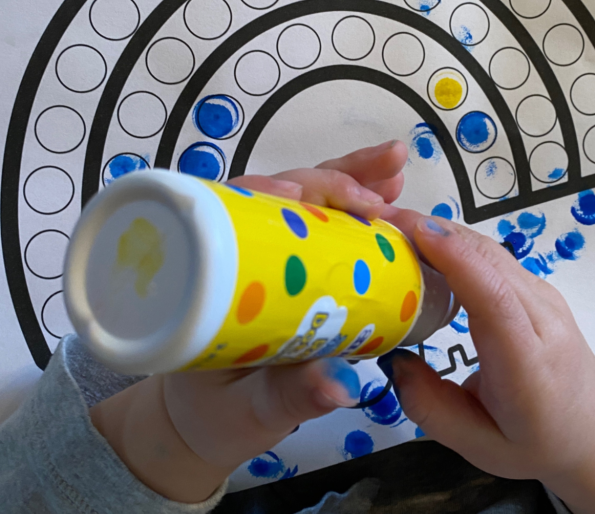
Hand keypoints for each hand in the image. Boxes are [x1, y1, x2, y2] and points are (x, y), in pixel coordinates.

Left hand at [89, 140, 407, 502]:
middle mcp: (238, 251)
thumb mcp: (249, 409)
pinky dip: (358, 208)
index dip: (270, 193)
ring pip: (312, 201)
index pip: (234, 211)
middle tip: (383, 171)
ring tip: (394, 167)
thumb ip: (289, 397)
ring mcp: (271, 255)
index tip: (301, 193)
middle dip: (335, 175)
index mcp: (208, 273)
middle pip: (286, 194)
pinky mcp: (297, 267)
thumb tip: (340, 386)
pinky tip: (390, 196)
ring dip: (354, 179)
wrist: (200, 427)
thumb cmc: (211, 413)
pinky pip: (327, 228)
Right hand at [376, 213, 594, 513]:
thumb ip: (430, 407)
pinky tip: (419, 245)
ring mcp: (541, 295)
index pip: (494, 297)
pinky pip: (490, 255)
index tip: (412, 232)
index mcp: (526, 362)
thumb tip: (391, 359)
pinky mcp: (534, 286)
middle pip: (487, 259)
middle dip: (432, 231)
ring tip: (387, 227)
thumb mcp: (478, 445)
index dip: (455, 258)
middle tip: (373, 222)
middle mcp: (540, 317)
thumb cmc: (537, 441)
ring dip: (439, 231)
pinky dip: (453, 242)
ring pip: (488, 249)